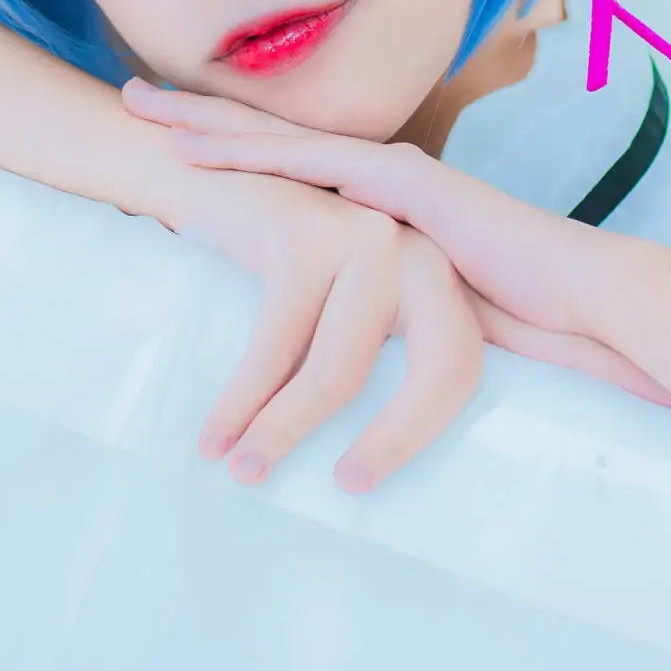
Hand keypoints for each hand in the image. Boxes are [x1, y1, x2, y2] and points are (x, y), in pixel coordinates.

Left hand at [123, 79, 670, 406]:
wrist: (588, 298)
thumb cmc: (526, 314)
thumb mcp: (431, 311)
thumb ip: (386, 315)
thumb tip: (343, 356)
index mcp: (387, 202)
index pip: (295, 166)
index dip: (235, 149)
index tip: (173, 137)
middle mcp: (383, 177)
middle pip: (273, 139)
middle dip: (200, 117)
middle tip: (130, 98)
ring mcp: (392, 176)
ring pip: (279, 139)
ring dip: (208, 123)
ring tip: (141, 110)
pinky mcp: (403, 187)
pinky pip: (310, 163)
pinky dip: (250, 153)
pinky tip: (199, 148)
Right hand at [167, 168, 483, 493]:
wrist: (208, 183)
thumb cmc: (275, 270)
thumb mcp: (348, 310)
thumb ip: (385, 356)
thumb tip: (419, 467)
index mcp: (437, 277)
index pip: (462, 366)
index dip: (426, 429)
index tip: (366, 482)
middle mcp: (417, 252)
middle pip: (438, 368)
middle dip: (394, 440)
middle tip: (346, 487)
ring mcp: (365, 237)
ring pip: (338, 368)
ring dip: (283, 430)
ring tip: (242, 469)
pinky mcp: (305, 234)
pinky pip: (277, 345)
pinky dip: (241, 401)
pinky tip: (216, 435)